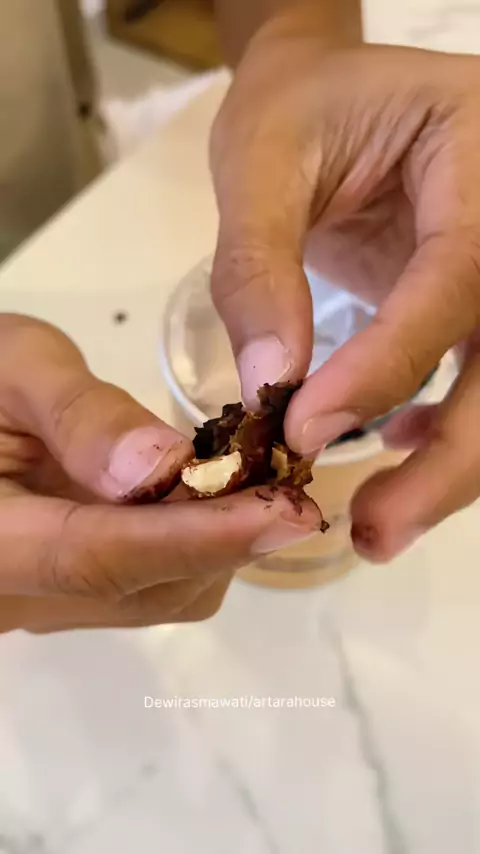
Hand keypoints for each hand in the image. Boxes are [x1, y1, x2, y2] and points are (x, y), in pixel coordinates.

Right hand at [0, 315, 320, 632]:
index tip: (287, 512)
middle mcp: (18, 596)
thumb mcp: (12, 367)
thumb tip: (165, 467)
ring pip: (161, 596)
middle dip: (225, 535)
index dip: (197, 538)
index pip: (97, 558)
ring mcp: (48, 604)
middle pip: (145, 589)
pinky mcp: (75, 595)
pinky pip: (154, 587)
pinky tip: (212, 488)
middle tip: (285, 470)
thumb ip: (79, 415)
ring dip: (219, 540)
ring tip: (257, 471)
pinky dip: (197, 543)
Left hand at [211, 20, 479, 561]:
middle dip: (449, 461)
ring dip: (448, 469)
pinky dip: (444, 434)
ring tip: (376, 530)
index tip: (304, 432)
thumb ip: (257, 267)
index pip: (455, 281)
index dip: (386, 368)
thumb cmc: (298, 109)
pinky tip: (394, 445)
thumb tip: (266, 387)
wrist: (331, 93)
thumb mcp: (261, 160)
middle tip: (373, 534)